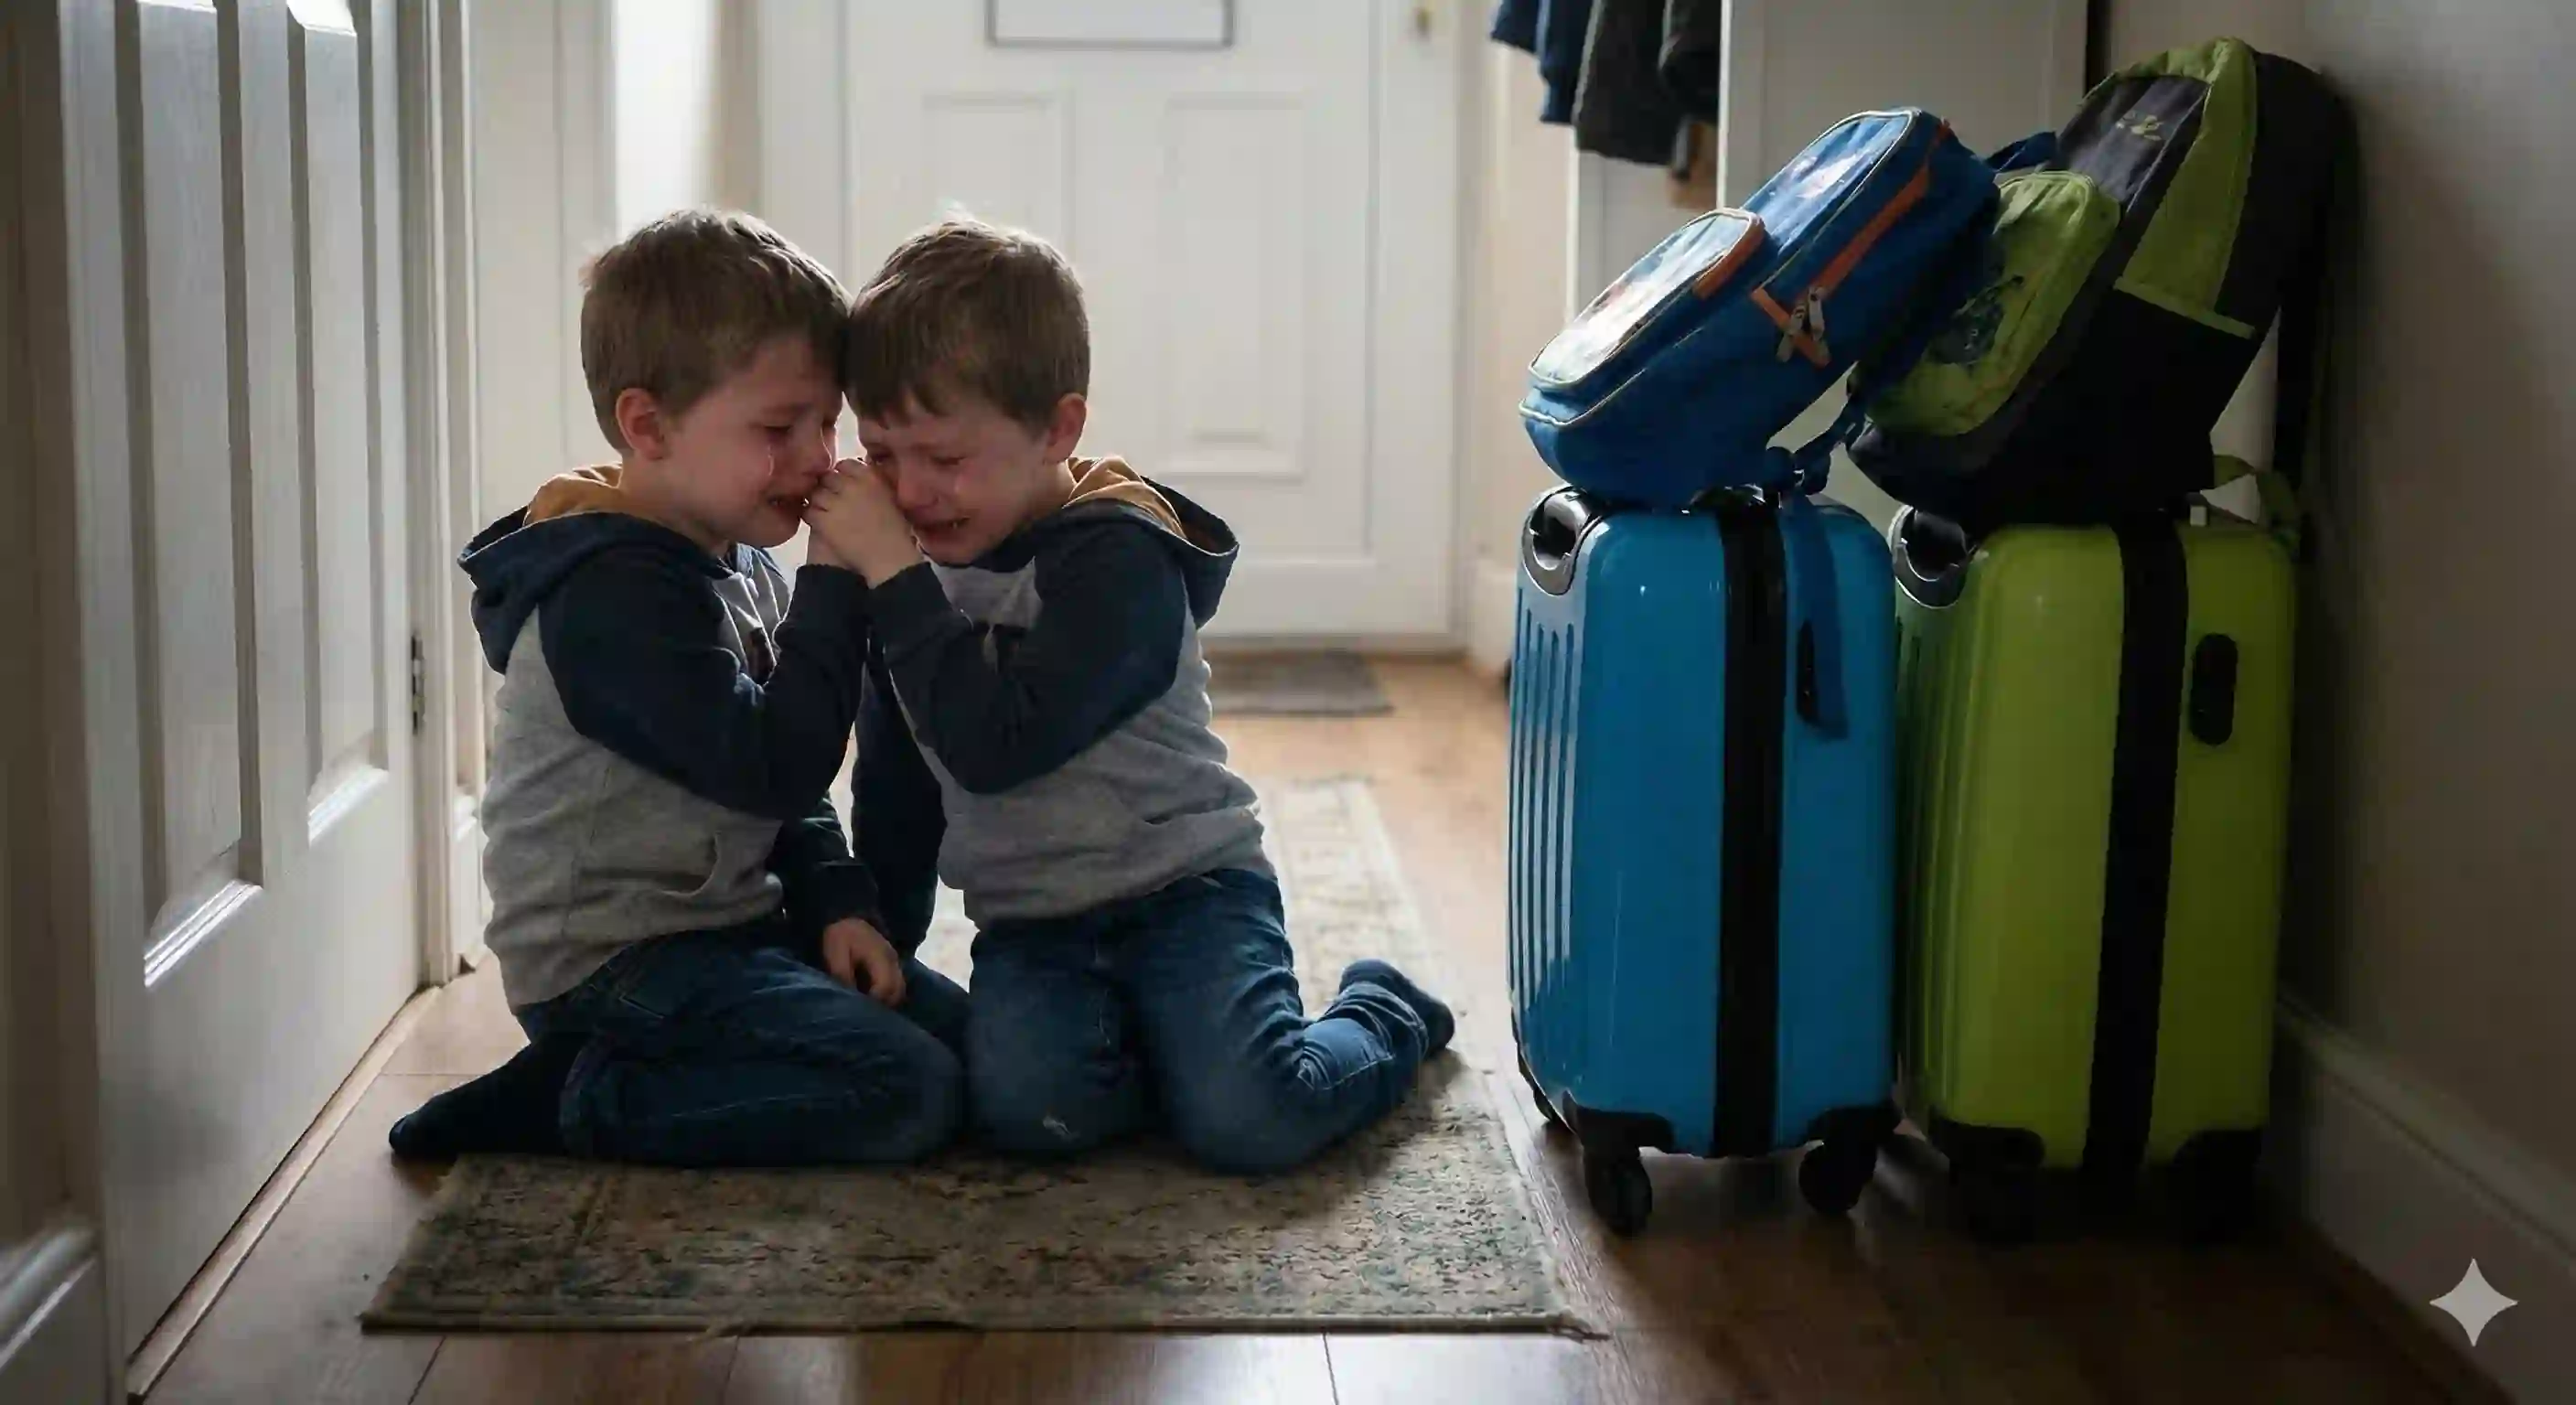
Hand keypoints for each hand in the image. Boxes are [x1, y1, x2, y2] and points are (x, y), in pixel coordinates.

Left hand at [804, 461, 922, 586]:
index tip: (843, 485)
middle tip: (831, 500)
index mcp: (871, 477)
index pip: (845, 464)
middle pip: (828, 478)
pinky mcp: (824, 521)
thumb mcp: (891, 497)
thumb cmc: (896, 531)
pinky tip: (818, 523)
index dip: (841, 474)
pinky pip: (809, 512)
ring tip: (824, 512)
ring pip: (816, 494)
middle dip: (828, 487)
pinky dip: (811, 516)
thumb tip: (859, 475)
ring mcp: (836, 503)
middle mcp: (852, 486)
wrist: (889, 558)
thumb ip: (875, 483)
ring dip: (818, 502)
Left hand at [820, 917, 906, 1004]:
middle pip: (897, 992)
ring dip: (886, 1002)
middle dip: (882, 1006)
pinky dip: (886, 995)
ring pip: (899, 991)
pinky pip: (896, 986)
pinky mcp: (892, 965)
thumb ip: (842, 974)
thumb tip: (849, 997)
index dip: (874, 1002)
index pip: (885, 987)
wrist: (847, 917)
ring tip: (867, 1007)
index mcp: (880, 956)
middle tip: (864, 1013)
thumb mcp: (835, 952)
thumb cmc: (841, 936)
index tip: (859, 1010)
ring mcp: (895, 962)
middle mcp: (893, 961)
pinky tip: (871, 999)